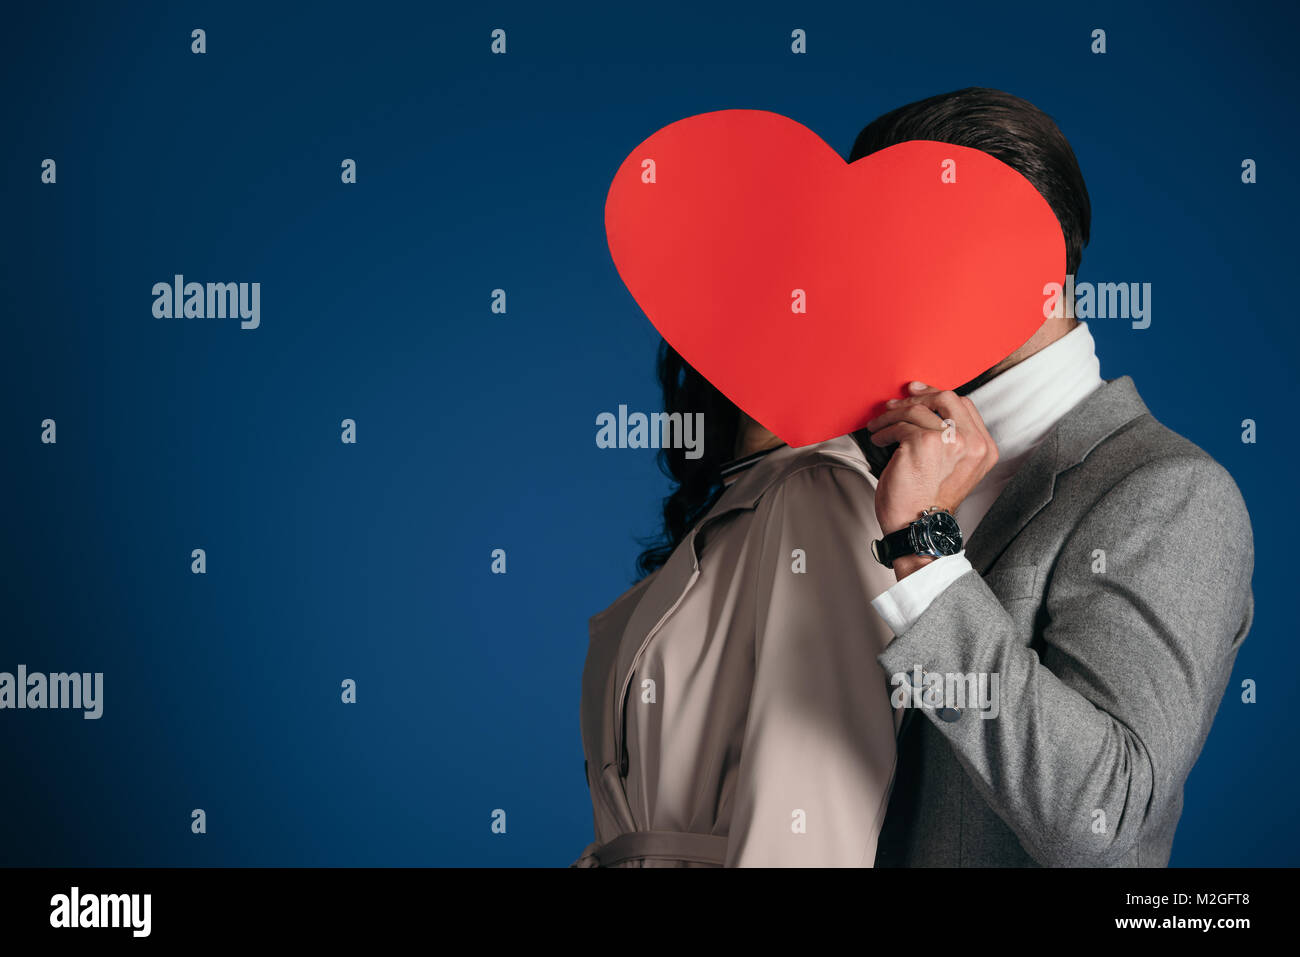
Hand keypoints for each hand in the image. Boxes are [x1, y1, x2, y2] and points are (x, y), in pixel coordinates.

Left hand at [866, 382, 998, 576]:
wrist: (918, 528)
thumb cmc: (927, 502)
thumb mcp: (950, 467)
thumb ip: (950, 440)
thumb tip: (923, 409)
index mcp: (984, 448)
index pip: (964, 406)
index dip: (937, 396)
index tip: (917, 394)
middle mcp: (973, 443)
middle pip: (947, 398)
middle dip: (917, 398)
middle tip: (895, 404)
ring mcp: (951, 441)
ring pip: (919, 409)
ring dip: (892, 415)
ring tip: (879, 426)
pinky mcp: (925, 443)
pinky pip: (901, 424)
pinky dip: (885, 430)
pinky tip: (879, 439)